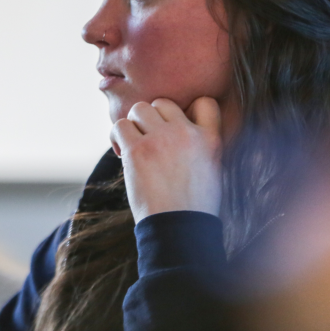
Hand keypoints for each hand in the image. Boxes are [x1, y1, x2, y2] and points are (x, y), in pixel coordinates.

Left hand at [111, 97, 222, 222]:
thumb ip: (200, 144)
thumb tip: (173, 127)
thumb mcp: (213, 170)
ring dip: (133, 125)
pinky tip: (122, 153)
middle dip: (153, 120)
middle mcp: (187, 133)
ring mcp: (161, 139)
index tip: (176, 128)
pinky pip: (119, 126)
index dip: (188, 110)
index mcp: (211, 139)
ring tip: (134, 146)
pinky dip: (117, 136)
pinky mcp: (138, 150)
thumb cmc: (193, 206)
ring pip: (139, 109)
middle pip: (163, 103)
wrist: (179, 228)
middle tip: (149, 142)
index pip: (204, 102)